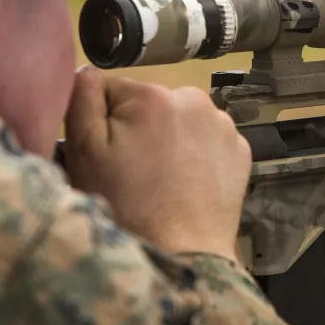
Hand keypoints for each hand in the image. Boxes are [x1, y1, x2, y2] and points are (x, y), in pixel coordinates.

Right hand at [64, 66, 251, 259]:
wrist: (184, 253)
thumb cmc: (127, 206)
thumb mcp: (84, 152)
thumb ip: (82, 99)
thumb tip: (88, 71)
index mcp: (154, 95)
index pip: (113, 92)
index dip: (103, 123)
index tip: (108, 154)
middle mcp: (196, 100)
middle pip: (151, 104)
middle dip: (140, 129)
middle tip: (135, 170)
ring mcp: (224, 126)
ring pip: (182, 122)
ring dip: (171, 140)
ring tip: (163, 179)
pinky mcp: (241, 150)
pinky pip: (209, 141)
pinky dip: (198, 155)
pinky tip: (188, 183)